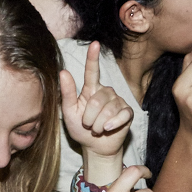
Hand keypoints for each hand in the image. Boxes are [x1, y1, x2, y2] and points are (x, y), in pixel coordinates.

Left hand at [59, 41, 132, 158]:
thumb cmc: (81, 129)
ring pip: (108, 109)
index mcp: (91, 89)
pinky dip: (112, 125)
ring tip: (96, 129)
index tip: (95, 44)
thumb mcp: (69, 112)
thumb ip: (67, 93)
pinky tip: (108, 129)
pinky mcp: (127, 113)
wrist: (95, 147)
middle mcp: (106, 92)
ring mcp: (118, 101)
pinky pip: (121, 115)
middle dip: (89, 117)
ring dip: (98, 124)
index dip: (93, 58)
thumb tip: (63, 72)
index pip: (92, 71)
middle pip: (97, 100)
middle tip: (88, 125)